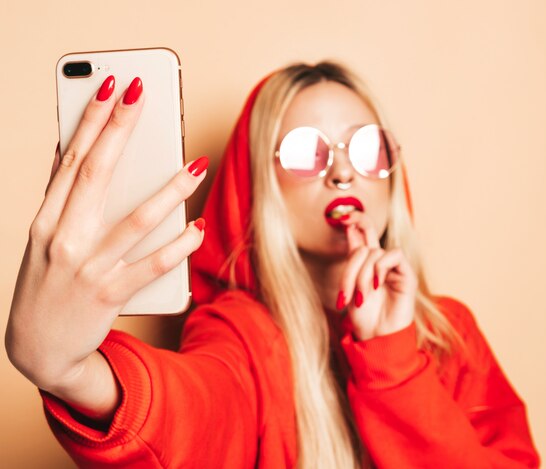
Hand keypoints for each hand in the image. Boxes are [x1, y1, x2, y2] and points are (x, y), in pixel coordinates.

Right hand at [6, 76, 207, 392]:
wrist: (39, 350)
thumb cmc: (48, 285)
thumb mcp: (43, 239)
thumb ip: (60, 197)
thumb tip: (71, 148)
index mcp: (45, 220)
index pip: (71, 160)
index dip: (89, 120)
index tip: (109, 86)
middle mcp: (63, 239)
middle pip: (97, 174)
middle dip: (119, 129)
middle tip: (141, 93)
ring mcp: (87, 268)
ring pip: (135, 220)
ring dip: (169, 189)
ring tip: (195, 164)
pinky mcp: (110, 295)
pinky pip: (152, 265)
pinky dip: (178, 245)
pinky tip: (198, 226)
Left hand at [336, 211, 416, 340]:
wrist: (376, 338)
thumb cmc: (363, 316)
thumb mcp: (349, 285)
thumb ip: (351, 258)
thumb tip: (348, 226)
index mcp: (365, 262)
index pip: (363, 233)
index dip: (355, 220)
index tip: (342, 217)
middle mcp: (380, 262)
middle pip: (365, 243)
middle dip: (350, 267)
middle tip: (345, 293)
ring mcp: (394, 268)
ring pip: (374, 253)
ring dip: (362, 276)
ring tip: (360, 297)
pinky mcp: (406, 275)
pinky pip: (393, 256)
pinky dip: (380, 269)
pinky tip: (376, 285)